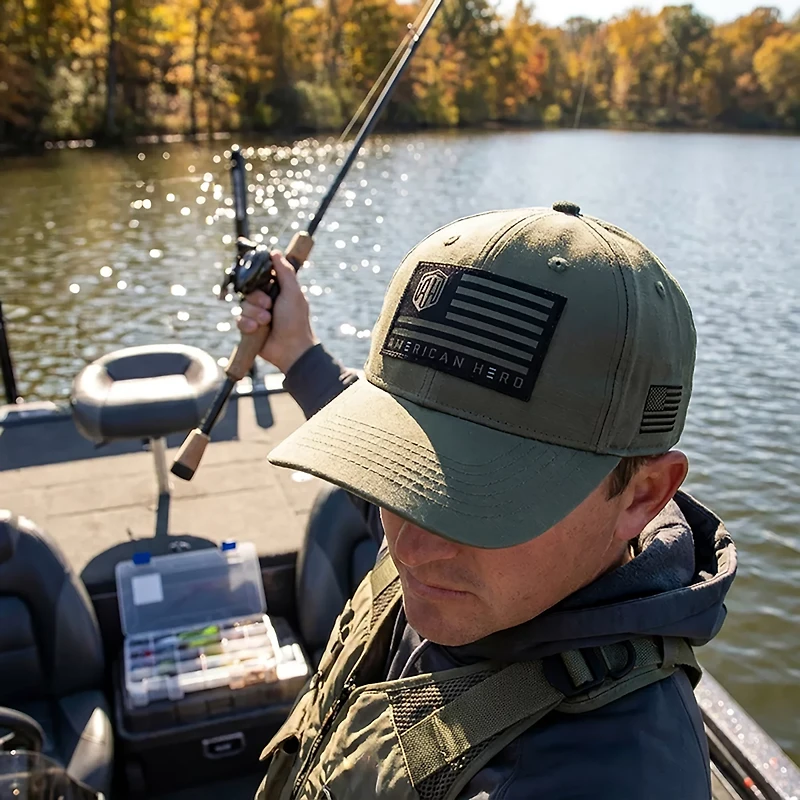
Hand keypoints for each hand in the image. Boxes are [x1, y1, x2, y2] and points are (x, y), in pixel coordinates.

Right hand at [236, 251, 317, 372]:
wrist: (291, 348)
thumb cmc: (296, 320)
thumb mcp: (293, 292)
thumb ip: (285, 272)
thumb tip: (275, 252)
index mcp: (277, 290)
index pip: (259, 277)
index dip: (258, 279)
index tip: (262, 283)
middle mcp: (266, 301)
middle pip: (249, 291)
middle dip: (258, 299)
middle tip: (269, 306)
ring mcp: (257, 315)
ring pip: (243, 305)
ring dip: (255, 313)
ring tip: (267, 322)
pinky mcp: (249, 328)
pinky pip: (239, 320)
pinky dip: (247, 324)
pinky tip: (257, 329)